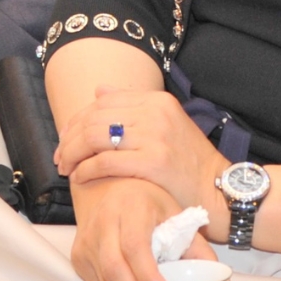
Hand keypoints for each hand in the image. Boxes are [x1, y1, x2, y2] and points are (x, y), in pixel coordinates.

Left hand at [55, 86, 230, 232]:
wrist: (220, 190)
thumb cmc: (191, 163)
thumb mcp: (167, 123)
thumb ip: (134, 106)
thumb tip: (99, 90)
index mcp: (157, 100)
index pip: (101, 102)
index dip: (77, 121)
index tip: (65, 140)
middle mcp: (155, 112)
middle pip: (94, 118)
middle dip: (69, 139)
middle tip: (60, 158)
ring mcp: (155, 136)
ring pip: (94, 137)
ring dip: (72, 153)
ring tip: (66, 168)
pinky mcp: (153, 162)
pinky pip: (104, 161)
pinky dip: (85, 169)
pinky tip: (81, 177)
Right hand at [69, 175, 215, 280]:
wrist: (105, 187)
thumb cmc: (145, 200)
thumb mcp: (173, 211)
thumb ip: (193, 242)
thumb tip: (213, 273)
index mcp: (130, 207)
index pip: (135, 247)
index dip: (149, 277)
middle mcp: (104, 221)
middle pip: (114, 268)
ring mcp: (87, 239)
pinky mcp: (78, 254)